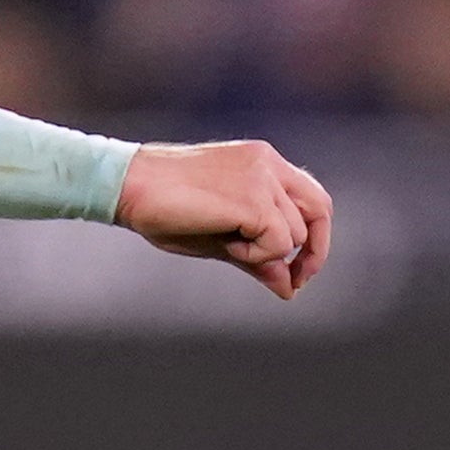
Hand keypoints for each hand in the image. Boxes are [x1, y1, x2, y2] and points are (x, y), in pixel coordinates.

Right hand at [117, 139, 330, 299]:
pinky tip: (225, 245)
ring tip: (226, 244)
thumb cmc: (165, 209)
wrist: (129, 186)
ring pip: (294, 234)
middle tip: (297, 279)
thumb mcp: (221, 238)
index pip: (311, 196)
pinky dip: (255, 256)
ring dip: (265, 253)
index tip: (298, 268)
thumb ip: (259, 257)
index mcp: (262, 161)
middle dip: (315, 250)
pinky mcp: (253, 198)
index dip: (315, 234)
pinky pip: (278, 243)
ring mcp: (262, 177)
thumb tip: (290, 288)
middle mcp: (268, 163)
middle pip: (319, 209)